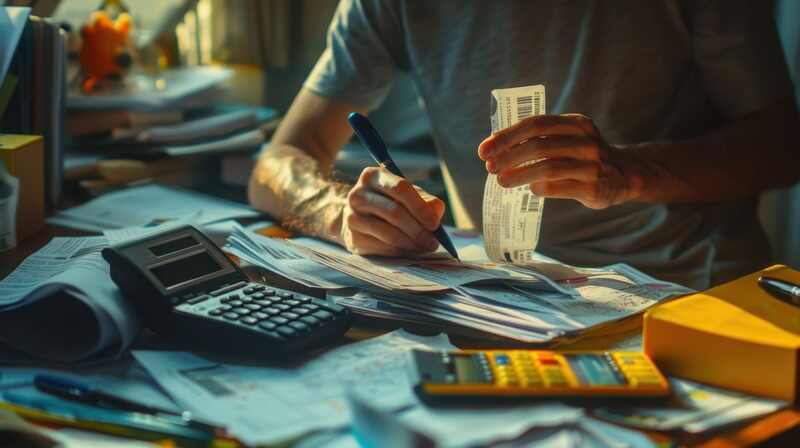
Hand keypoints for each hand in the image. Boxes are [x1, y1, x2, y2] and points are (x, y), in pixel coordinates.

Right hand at [341, 167, 444, 255]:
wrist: (357, 218)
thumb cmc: (389, 203)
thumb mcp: (408, 196)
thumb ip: (426, 201)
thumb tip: (435, 212)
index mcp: (373, 176)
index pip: (400, 188)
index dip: (420, 207)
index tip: (435, 225)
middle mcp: (358, 194)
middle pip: (394, 212)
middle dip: (418, 230)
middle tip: (433, 242)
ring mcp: (352, 217)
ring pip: (389, 233)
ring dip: (411, 243)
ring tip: (424, 247)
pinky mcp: (353, 238)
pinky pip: (382, 247)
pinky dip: (400, 251)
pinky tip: (409, 251)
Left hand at [478, 114, 644, 208]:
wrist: (626, 174)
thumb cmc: (585, 156)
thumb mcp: (569, 137)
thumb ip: (541, 139)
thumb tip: (497, 148)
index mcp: (576, 123)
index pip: (535, 125)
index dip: (506, 137)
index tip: (484, 149)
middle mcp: (586, 141)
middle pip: (539, 145)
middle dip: (509, 156)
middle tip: (489, 167)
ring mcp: (592, 164)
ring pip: (547, 167)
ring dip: (519, 174)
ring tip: (501, 181)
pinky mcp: (594, 187)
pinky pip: (559, 187)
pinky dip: (539, 188)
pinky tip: (530, 189)